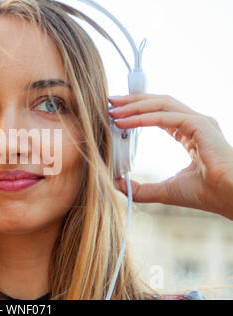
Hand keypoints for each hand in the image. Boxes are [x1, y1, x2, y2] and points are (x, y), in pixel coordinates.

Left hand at [109, 94, 232, 218]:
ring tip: (114, 110)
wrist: (230, 199)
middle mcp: (195, 123)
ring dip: (135, 106)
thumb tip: (118, 185)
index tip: (116, 112)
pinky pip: (167, 117)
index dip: (137, 110)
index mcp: (190, 133)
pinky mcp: (201, 125)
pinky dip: (144, 118)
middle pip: (159, 103)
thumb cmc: (207, 194)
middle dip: (133, 101)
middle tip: (110, 102)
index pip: (159, 114)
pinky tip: (126, 122)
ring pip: (162, 104)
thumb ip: (141, 188)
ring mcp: (200, 122)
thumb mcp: (165, 190)